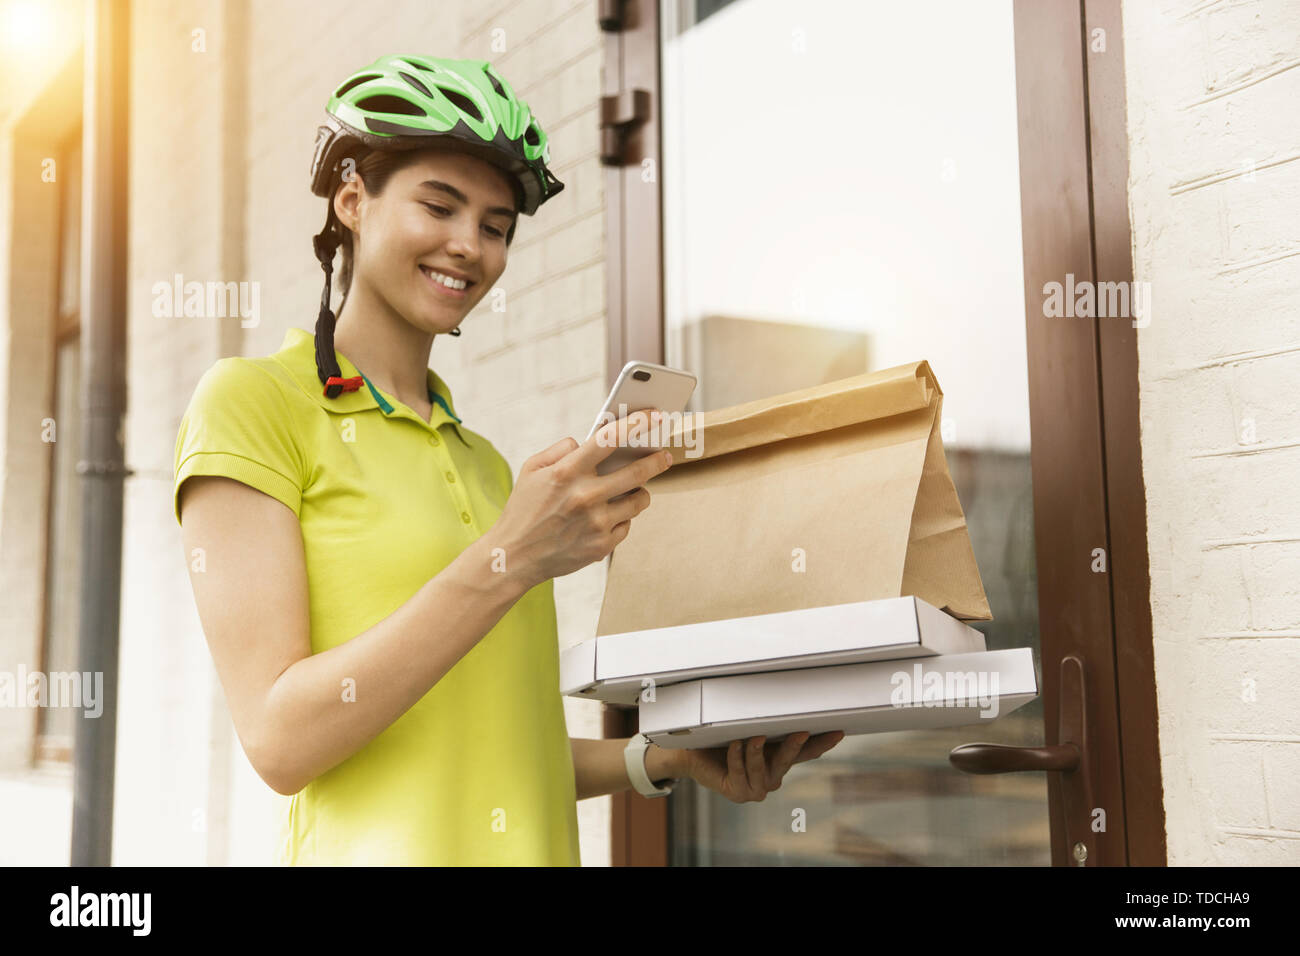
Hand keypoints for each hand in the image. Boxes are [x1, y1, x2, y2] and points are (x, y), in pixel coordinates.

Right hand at [488, 408, 671, 587]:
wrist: (514, 556)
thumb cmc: (523, 509)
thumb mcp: (531, 470)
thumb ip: (560, 450)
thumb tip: (585, 442)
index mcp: (566, 473)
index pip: (608, 440)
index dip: (635, 424)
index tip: (654, 416)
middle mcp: (584, 497)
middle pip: (637, 473)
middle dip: (656, 460)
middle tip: (664, 455)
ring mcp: (596, 524)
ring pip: (639, 501)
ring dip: (640, 492)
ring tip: (634, 489)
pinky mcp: (602, 546)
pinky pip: (626, 524)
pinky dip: (621, 517)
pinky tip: (608, 516)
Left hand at [682, 731, 845, 802]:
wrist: (695, 756)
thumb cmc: (723, 739)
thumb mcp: (748, 728)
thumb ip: (764, 723)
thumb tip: (780, 698)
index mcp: (779, 761)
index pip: (806, 753)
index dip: (823, 743)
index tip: (838, 731)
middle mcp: (772, 777)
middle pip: (787, 760)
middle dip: (794, 746)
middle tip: (801, 732)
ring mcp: (756, 787)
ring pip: (761, 768)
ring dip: (757, 752)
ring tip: (755, 737)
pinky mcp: (737, 792)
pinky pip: (739, 772)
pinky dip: (737, 758)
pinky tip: (734, 745)